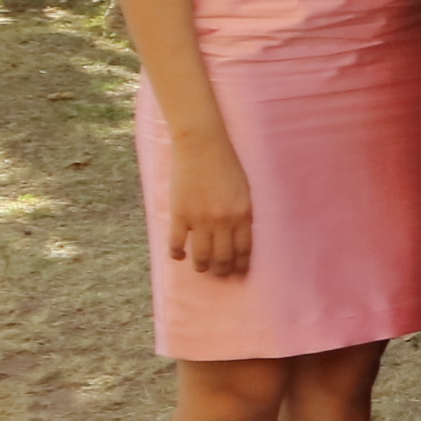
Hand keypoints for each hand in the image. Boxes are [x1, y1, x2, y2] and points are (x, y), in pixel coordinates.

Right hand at [167, 125, 257, 278]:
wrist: (202, 146)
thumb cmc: (226, 165)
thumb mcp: (244, 190)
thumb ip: (242, 214)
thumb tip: (239, 236)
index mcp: (243, 214)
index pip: (244, 250)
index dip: (241, 265)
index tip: (238, 272)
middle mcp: (223, 221)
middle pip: (222, 257)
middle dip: (221, 270)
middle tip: (219, 274)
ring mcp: (200, 219)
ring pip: (200, 256)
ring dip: (201, 266)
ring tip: (201, 268)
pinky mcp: (179, 214)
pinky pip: (176, 243)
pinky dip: (177, 253)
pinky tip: (179, 255)